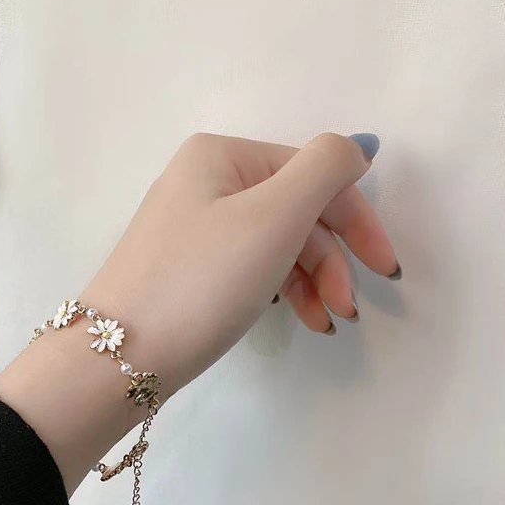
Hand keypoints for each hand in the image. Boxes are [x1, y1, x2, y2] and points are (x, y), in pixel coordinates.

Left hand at [82, 131, 397, 398]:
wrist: (119, 357)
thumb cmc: (201, 280)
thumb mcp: (273, 216)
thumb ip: (326, 169)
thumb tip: (356, 147)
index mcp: (222, 155)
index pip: (313, 174)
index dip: (356, 220)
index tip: (386, 270)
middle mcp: (204, 181)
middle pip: (295, 210)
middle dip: (331, 260)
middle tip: (348, 310)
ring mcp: (192, 226)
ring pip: (275, 243)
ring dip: (312, 280)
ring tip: (327, 322)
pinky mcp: (187, 268)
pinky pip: (249, 266)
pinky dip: (280, 289)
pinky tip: (300, 317)